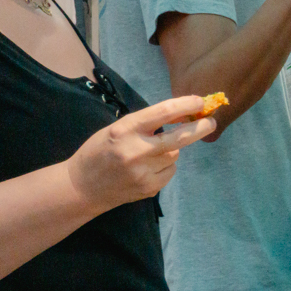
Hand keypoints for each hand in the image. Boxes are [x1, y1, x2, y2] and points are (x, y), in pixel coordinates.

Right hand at [66, 95, 216, 210]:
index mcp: (125, 129)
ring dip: (170, 150)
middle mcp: (136, 150)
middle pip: (180, 137)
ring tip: (148, 154)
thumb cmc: (99, 151)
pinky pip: (170, 171)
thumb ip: (146, 124)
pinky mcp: (150, 188)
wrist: (80, 188)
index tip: (200, 101)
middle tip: (210, 121)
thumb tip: (181, 115)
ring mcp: (144, 172)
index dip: (186, 105)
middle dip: (199, 127)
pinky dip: (164, 167)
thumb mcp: (117, 129)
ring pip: (175, 154)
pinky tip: (145, 169)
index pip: (163, 112)